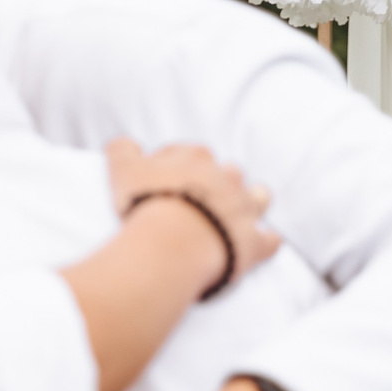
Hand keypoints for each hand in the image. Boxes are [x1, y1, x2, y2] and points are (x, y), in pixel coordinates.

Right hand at [104, 139, 281, 289]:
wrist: (172, 242)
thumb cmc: (146, 203)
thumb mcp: (122, 169)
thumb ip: (122, 150)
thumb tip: (126, 145)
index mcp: (196, 157)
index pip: (191, 154)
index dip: (178, 170)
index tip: (166, 186)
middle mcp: (227, 177)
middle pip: (229, 172)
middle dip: (219, 183)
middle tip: (199, 202)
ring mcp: (244, 209)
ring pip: (259, 196)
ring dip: (251, 202)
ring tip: (235, 216)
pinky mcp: (254, 242)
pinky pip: (269, 240)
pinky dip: (266, 242)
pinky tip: (259, 245)